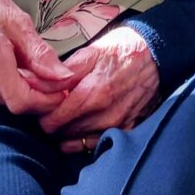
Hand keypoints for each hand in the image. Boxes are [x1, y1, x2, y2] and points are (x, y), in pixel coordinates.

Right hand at [0, 0, 73, 114]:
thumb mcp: (21, 22)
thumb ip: (41, 53)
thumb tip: (64, 78)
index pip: (21, 100)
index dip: (46, 101)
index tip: (62, 90)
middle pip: (15, 103)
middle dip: (38, 94)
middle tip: (50, 75)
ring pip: (5, 103)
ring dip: (22, 91)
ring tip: (26, 66)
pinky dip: (7, 89)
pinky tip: (10, 70)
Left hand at [38, 26, 160, 152]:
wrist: (155, 55)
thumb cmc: (122, 50)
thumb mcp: (90, 52)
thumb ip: (63, 72)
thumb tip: (39, 84)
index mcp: (92, 93)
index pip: (54, 120)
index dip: (43, 114)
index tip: (42, 106)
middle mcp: (105, 115)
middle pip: (64, 133)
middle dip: (54, 123)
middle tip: (53, 109)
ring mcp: (117, 125)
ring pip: (79, 142)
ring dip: (68, 133)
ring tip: (67, 116)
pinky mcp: (127, 130)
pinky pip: (97, 144)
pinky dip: (85, 139)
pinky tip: (82, 127)